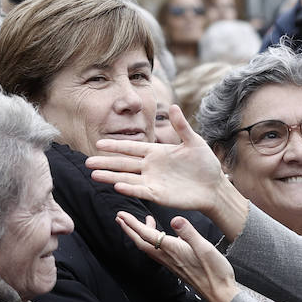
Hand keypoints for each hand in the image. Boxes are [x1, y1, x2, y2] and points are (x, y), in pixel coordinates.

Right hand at [89, 105, 247, 236]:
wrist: (214, 187)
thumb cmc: (205, 164)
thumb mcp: (194, 141)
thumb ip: (181, 126)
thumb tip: (173, 106)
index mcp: (156, 152)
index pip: (131, 148)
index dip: (115, 146)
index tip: (98, 144)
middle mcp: (150, 167)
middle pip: (124, 164)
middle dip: (106, 162)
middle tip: (87, 162)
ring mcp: (153, 182)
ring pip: (127, 178)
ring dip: (111, 176)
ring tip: (94, 175)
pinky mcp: (158, 195)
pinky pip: (141, 191)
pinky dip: (129, 188)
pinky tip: (117, 185)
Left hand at [115, 213, 237, 301]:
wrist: (219, 293)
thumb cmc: (215, 271)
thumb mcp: (205, 247)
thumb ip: (189, 233)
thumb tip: (175, 219)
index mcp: (172, 249)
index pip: (147, 234)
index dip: (132, 224)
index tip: (121, 214)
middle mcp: (167, 257)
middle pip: (141, 242)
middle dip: (129, 229)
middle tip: (119, 218)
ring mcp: (171, 262)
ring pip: (148, 247)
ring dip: (139, 234)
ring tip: (139, 222)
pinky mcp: (176, 266)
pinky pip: (157, 251)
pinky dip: (153, 240)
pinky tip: (161, 235)